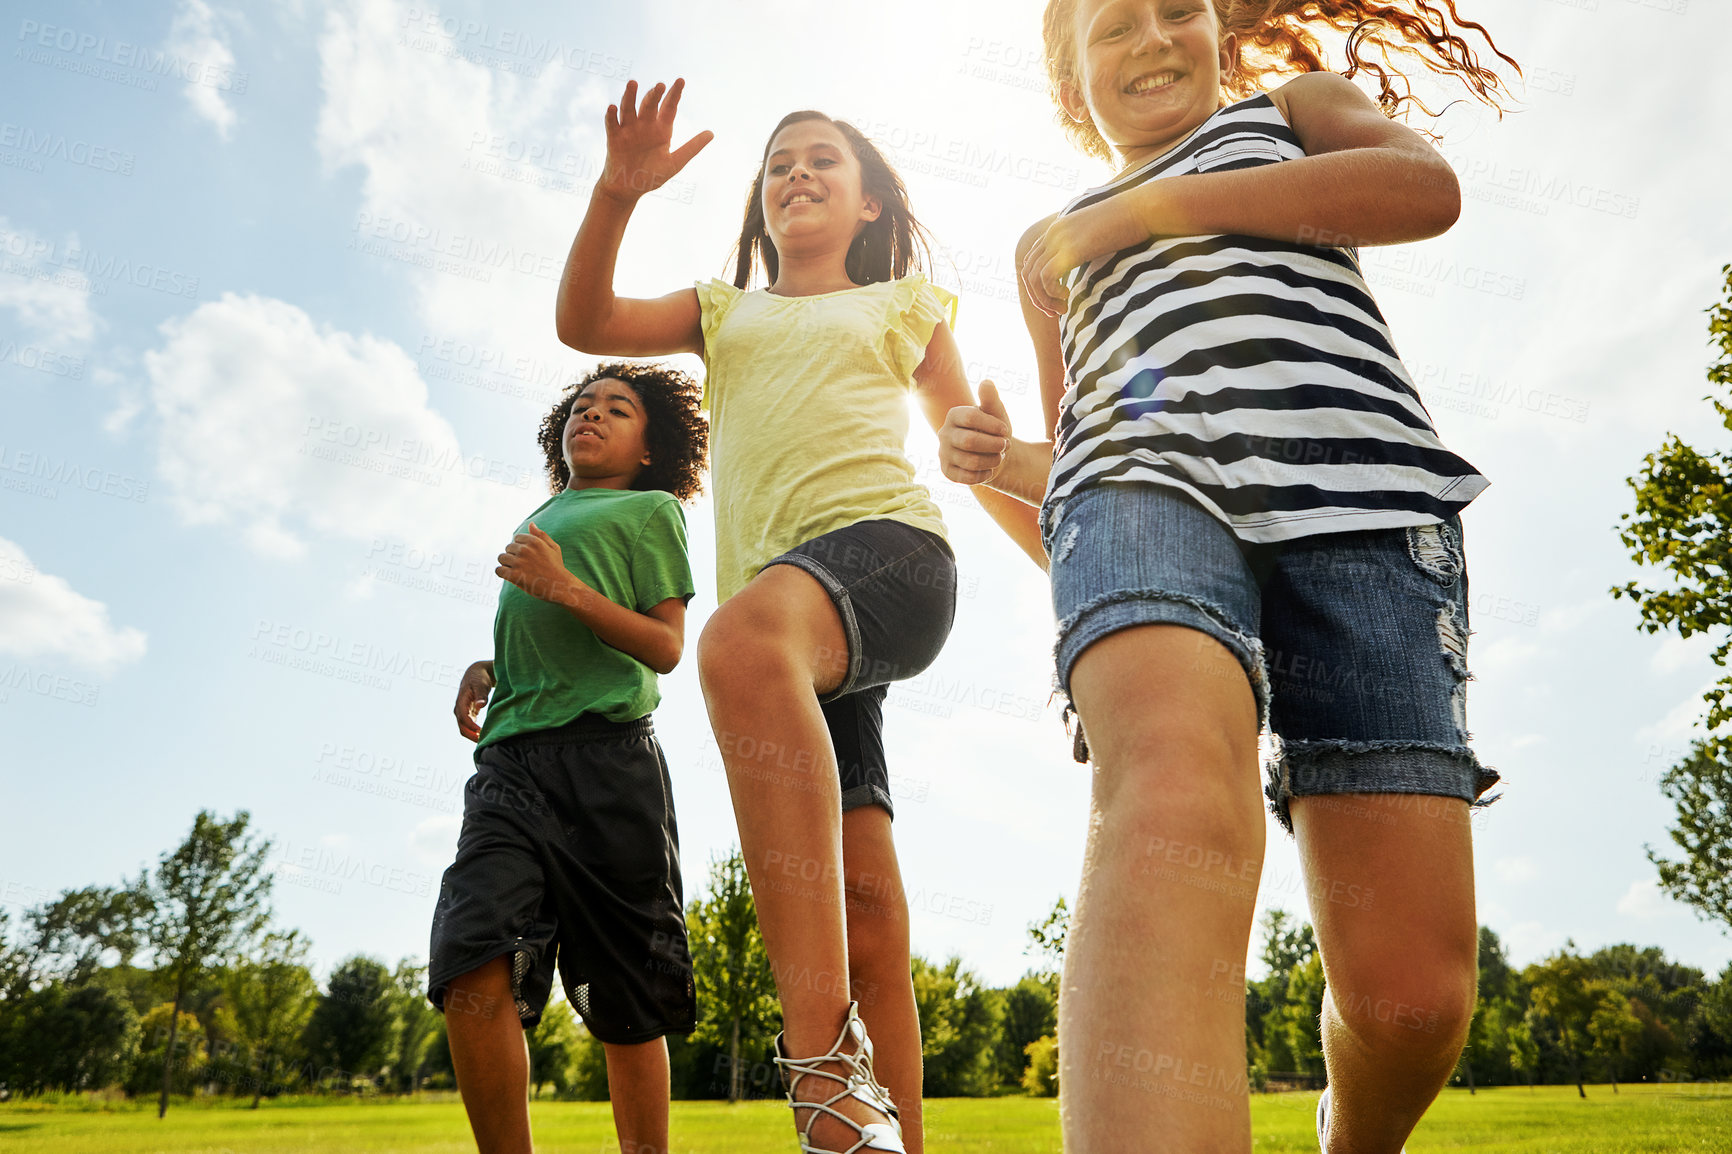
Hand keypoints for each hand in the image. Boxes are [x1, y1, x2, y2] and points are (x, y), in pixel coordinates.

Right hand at [454, 660, 494, 742]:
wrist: (475, 674)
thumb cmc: (479, 678)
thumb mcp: (481, 684)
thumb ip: (481, 694)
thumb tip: (480, 705)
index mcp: (461, 701)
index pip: (463, 717)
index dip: (471, 726)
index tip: (481, 731)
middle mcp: (459, 708)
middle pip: (462, 726)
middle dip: (471, 735)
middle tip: (483, 741)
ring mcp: (462, 712)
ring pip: (464, 728)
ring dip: (472, 735)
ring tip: (484, 740)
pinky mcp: (468, 713)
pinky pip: (469, 726)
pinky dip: (474, 732)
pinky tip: (483, 735)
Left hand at [498, 524, 580, 605]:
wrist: (560, 587)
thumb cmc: (557, 567)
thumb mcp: (554, 548)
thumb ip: (541, 535)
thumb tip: (531, 524)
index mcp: (534, 541)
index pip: (516, 538)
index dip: (520, 547)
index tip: (527, 556)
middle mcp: (525, 550)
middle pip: (507, 548)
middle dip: (513, 555)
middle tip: (524, 566)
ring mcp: (518, 562)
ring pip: (501, 558)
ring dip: (507, 564)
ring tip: (517, 571)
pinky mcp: (514, 575)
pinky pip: (499, 570)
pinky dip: (502, 573)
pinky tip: (511, 576)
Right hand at [598, 78, 713, 203]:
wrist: (628, 189)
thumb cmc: (652, 176)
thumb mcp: (675, 163)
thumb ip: (692, 148)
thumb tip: (711, 133)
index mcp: (661, 129)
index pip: (669, 107)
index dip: (675, 94)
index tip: (681, 80)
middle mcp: (645, 125)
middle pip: (650, 105)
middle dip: (654, 95)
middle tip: (660, 85)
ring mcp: (628, 130)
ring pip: (629, 109)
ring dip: (630, 96)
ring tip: (633, 84)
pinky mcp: (614, 138)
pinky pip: (612, 124)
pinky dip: (611, 116)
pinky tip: (612, 107)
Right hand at [938, 381, 1012, 485]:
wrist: (994, 455)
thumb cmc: (995, 431)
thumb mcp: (997, 413)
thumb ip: (991, 398)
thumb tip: (986, 382)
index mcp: (954, 415)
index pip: (971, 418)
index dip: (992, 426)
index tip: (1005, 430)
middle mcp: (944, 433)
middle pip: (969, 441)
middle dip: (994, 445)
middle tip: (1005, 445)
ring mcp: (943, 453)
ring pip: (970, 461)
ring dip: (992, 460)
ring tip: (999, 456)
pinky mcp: (947, 471)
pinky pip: (967, 477)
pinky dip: (984, 474)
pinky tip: (989, 469)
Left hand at [1020, 200, 1146, 315]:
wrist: (1141, 210)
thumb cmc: (1128, 223)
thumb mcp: (1098, 235)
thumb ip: (1084, 247)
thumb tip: (1085, 263)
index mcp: (1058, 228)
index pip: (1032, 260)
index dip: (1037, 284)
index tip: (1055, 299)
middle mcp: (1053, 233)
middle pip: (1028, 270)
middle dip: (1037, 296)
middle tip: (1054, 312)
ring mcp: (1060, 241)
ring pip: (1033, 277)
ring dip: (1044, 299)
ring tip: (1062, 310)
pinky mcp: (1070, 251)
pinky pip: (1046, 278)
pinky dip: (1051, 293)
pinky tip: (1067, 297)